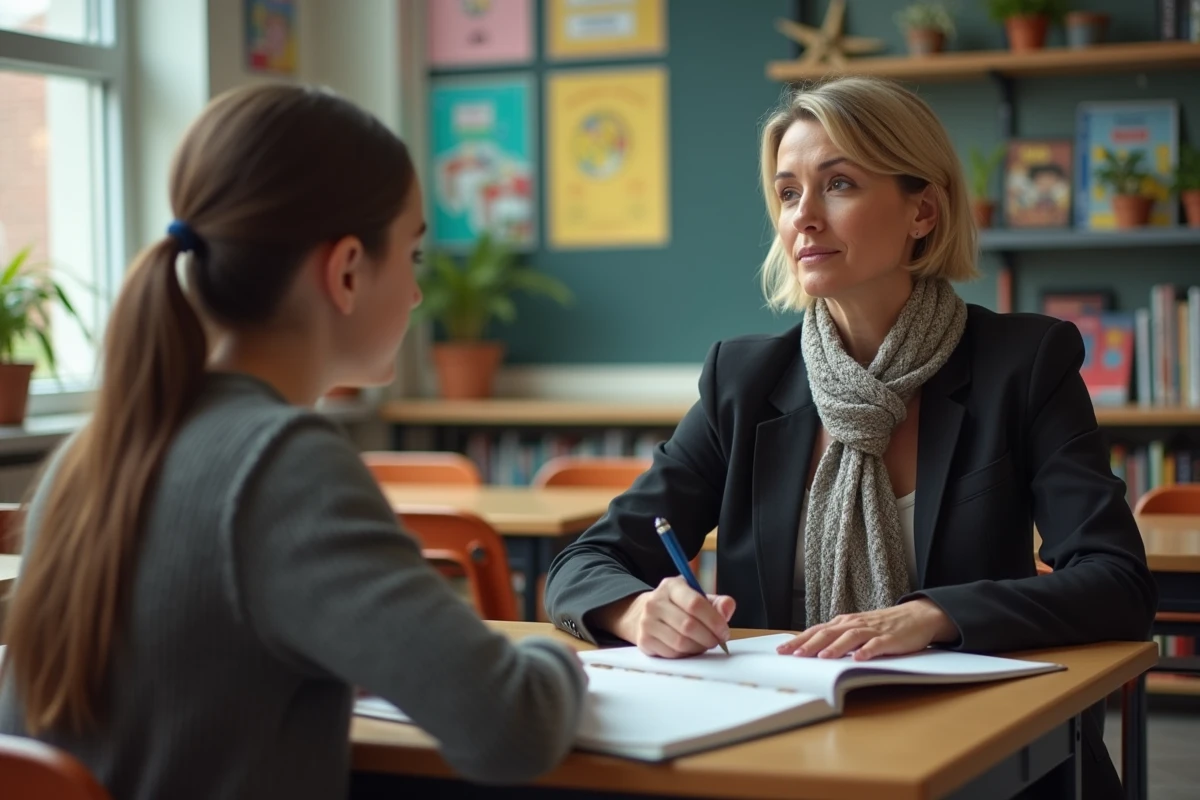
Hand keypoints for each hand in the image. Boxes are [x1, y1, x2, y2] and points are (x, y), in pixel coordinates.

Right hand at [608, 577, 735, 657]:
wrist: (645, 614)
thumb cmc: (679, 606)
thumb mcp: (698, 596)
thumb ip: (717, 602)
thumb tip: (727, 608)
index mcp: (671, 586)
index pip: (695, 603)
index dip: (714, 620)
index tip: (724, 630)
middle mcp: (655, 602)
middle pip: (688, 625)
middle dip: (709, 637)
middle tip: (717, 640)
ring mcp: (647, 622)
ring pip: (680, 642)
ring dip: (699, 647)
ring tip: (705, 644)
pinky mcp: (644, 640)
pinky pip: (672, 653)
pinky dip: (686, 654)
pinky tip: (690, 648)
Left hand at [775, 598, 957, 661]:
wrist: (916, 616)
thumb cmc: (882, 625)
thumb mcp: (856, 629)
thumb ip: (837, 638)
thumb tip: (812, 650)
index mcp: (844, 623)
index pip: (816, 631)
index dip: (799, 640)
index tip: (781, 651)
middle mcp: (854, 624)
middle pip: (828, 633)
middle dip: (809, 644)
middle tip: (793, 655)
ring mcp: (872, 631)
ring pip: (849, 638)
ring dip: (835, 647)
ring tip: (822, 657)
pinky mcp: (889, 639)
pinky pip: (876, 645)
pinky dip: (866, 651)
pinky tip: (858, 658)